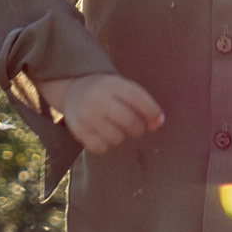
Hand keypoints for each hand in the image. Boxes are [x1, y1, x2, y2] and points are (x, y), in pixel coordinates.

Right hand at [35, 72, 164, 154]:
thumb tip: (157, 123)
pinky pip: (101, 147)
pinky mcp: (78, 130)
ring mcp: (86, 115)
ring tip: (116, 128)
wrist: (73, 90)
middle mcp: (98, 98)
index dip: (152, 112)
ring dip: (121, 136)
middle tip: (138, 129)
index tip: (157, 121)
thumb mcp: (121, 87)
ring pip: (116, 137)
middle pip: (129, 120)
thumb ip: (140, 102)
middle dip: (139, 129)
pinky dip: (106, 145)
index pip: (138, 98)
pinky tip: (103, 135)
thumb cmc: (106, 92)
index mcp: (112, 84)